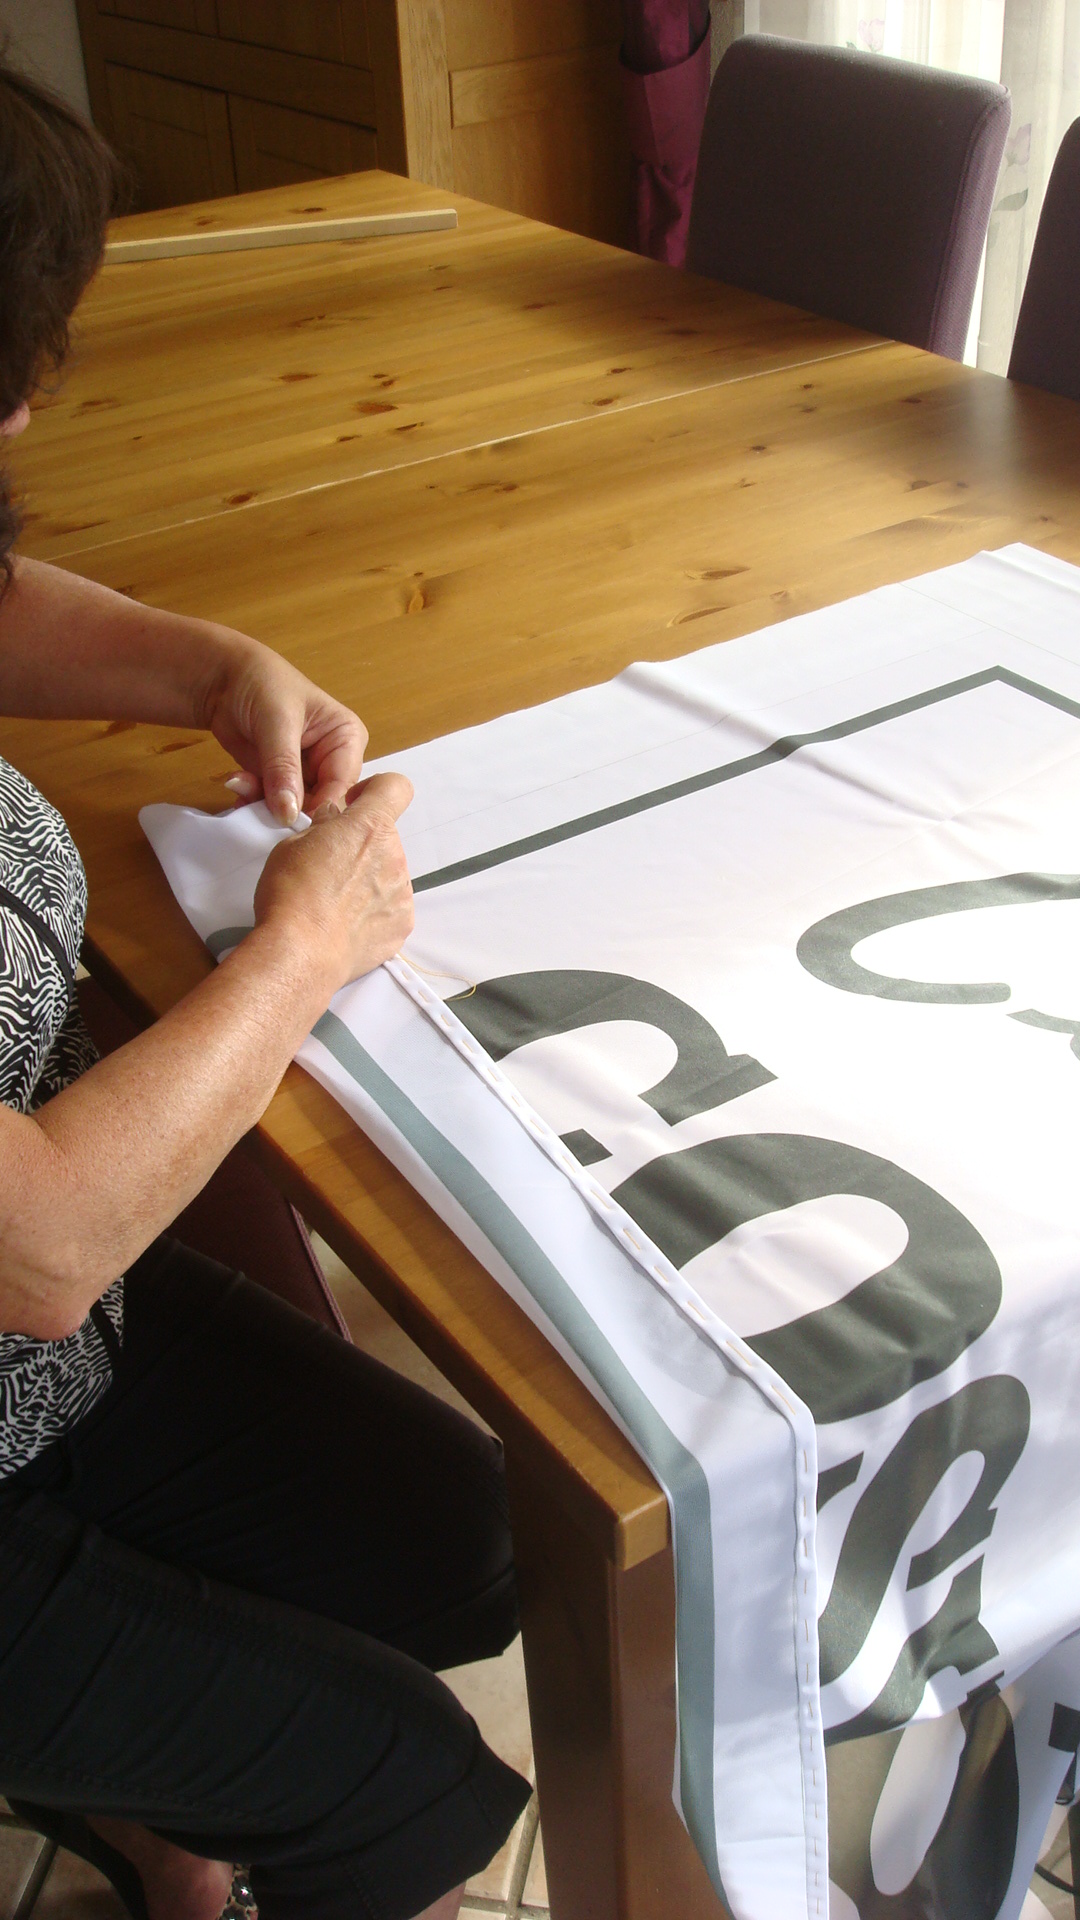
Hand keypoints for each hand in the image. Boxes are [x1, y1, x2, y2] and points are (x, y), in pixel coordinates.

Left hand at [199, 635, 368, 825]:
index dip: (320, 805)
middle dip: (288, 806)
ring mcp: (305, 773)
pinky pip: (271, 803)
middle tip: (260, 804)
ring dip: (265, 803)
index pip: (342, 783)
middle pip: (320, 801)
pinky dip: (253, 800)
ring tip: (241, 785)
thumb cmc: (261, 684)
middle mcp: (331, 759)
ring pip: (293, 806)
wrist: (223, 679)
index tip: (292, 819)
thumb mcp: (276, 723)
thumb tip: (288, 814)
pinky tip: (237, 784)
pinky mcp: (280, 781)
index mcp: (347, 738)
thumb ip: (283, 768)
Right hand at [253, 772, 414, 988]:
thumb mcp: (293, 844)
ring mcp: (402, 893)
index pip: (396, 787)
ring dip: (368, 878)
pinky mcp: (402, 925)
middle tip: (329, 866)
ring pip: (388, 873)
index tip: (355, 805)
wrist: (301, 952)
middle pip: (385, 837)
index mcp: (369, 826)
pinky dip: (373, 910)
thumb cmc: (290, 894)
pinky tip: (346, 922)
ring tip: (335, 901)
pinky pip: (391, 907)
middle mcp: (394, 856)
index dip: (376, 791)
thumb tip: (334, 821)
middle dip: (362, 845)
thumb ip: (323, 827)